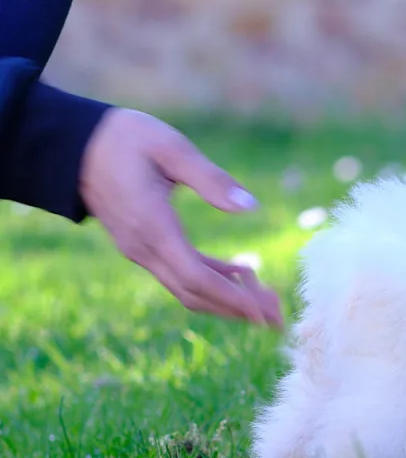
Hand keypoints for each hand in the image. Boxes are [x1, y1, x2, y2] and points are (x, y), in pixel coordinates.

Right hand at [80, 108, 283, 327]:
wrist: (74, 145)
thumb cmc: (125, 139)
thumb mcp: (171, 148)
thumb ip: (211, 178)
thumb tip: (250, 206)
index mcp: (153, 226)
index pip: (197, 277)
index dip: (233, 298)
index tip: (264, 312)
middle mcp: (144, 248)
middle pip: (195, 293)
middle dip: (238, 309)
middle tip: (278, 318)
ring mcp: (141, 250)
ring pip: (187, 289)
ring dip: (227, 299)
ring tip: (268, 301)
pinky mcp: (143, 246)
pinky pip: (180, 274)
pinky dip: (212, 280)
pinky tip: (242, 274)